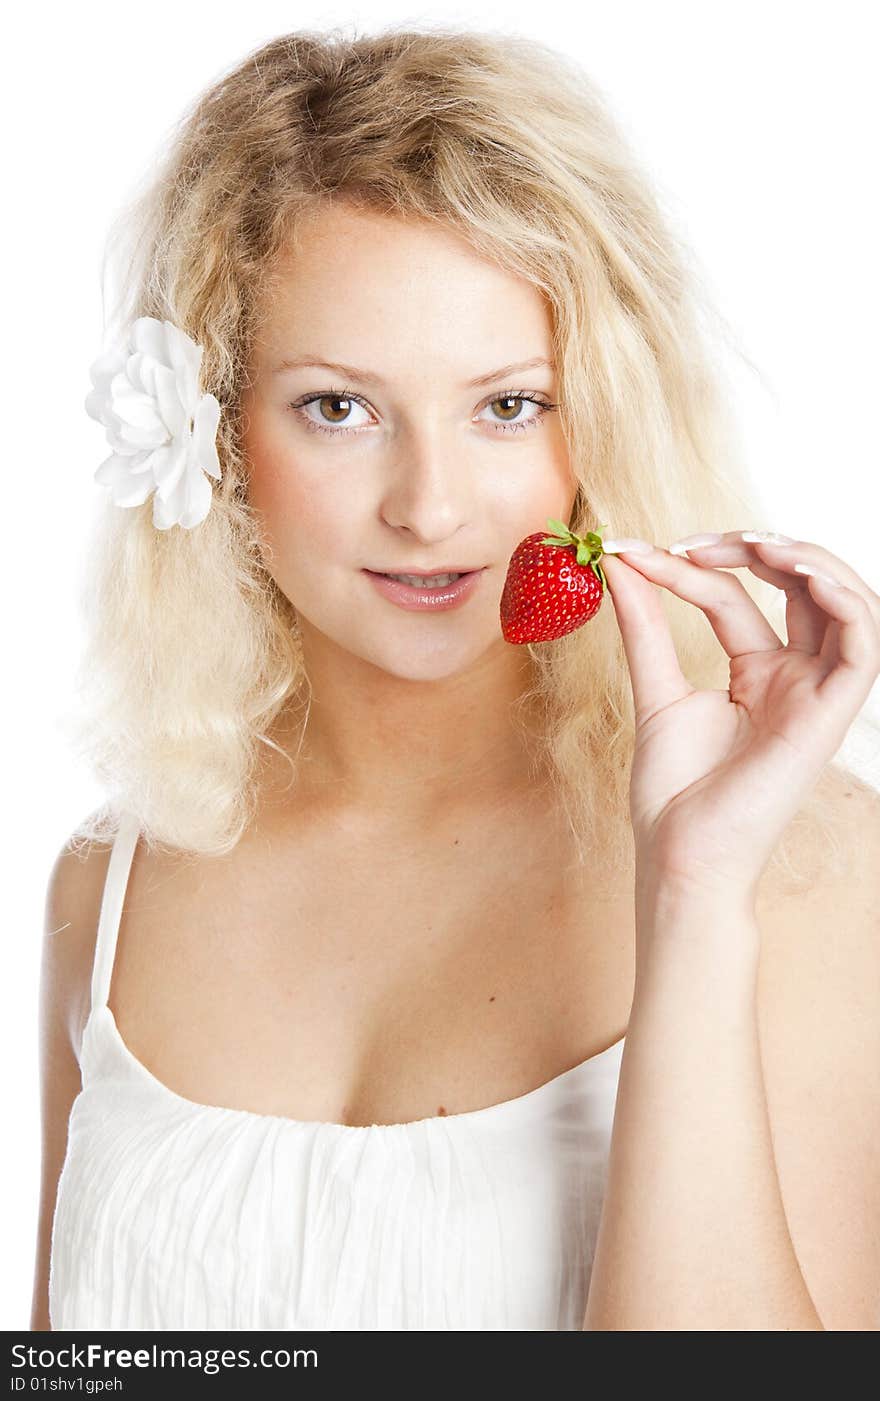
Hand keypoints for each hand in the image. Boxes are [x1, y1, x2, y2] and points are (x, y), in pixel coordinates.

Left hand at [601, 530, 879, 906]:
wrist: (679, 853)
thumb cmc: (672, 793)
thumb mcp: (655, 690)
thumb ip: (645, 626)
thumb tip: (622, 564)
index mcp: (757, 672)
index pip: (736, 596)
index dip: (693, 566)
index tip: (633, 551)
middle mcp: (795, 678)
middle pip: (799, 587)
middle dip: (755, 549)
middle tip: (692, 541)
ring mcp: (816, 695)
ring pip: (845, 604)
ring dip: (809, 560)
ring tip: (755, 542)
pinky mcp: (831, 717)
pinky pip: (865, 648)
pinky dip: (846, 601)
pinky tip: (802, 573)